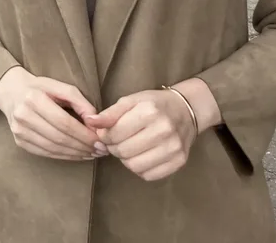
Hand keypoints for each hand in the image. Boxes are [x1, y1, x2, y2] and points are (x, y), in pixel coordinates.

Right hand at [0, 67, 101, 160]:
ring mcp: (19, 131)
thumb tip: (95, 123)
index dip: (84, 135)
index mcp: (34, 98)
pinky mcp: (19, 141)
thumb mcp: (61, 87)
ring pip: (53, 148)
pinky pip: (45, 153)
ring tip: (92, 154)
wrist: (12, 92)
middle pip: (59, 137)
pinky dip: (64, 156)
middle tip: (100, 150)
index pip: (64, 122)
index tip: (101, 141)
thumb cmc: (41, 88)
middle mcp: (24, 116)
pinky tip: (77, 155)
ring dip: (75, 154)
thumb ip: (80, 102)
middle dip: (83, 147)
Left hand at [85, 89, 199, 181]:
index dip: (104, 136)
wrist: (185, 111)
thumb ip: (110, 113)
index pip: (115, 134)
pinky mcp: (179, 161)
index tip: (106, 133)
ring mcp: (174, 148)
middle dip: (114, 148)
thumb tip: (90, 122)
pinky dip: (140, 168)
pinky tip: (141, 156)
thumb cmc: (154, 104)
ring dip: (126, 160)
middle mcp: (164, 130)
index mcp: (149, 111)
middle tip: (116, 142)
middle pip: (124, 151)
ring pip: (135, 166)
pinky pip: (149, 175)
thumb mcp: (130, 101)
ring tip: (129, 148)